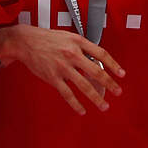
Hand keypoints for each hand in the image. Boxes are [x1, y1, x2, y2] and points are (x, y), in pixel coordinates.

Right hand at [8, 24, 126, 114]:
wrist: (26, 41)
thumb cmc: (48, 38)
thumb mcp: (69, 37)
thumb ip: (83, 47)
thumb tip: (96, 60)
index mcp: (78, 42)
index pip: (101, 54)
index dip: (113, 65)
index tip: (121, 74)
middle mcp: (72, 54)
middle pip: (96, 72)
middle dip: (109, 84)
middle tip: (118, 92)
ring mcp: (62, 67)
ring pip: (84, 85)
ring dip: (96, 97)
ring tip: (104, 105)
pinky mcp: (52, 77)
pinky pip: (67, 94)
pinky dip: (76, 104)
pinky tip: (82, 110)